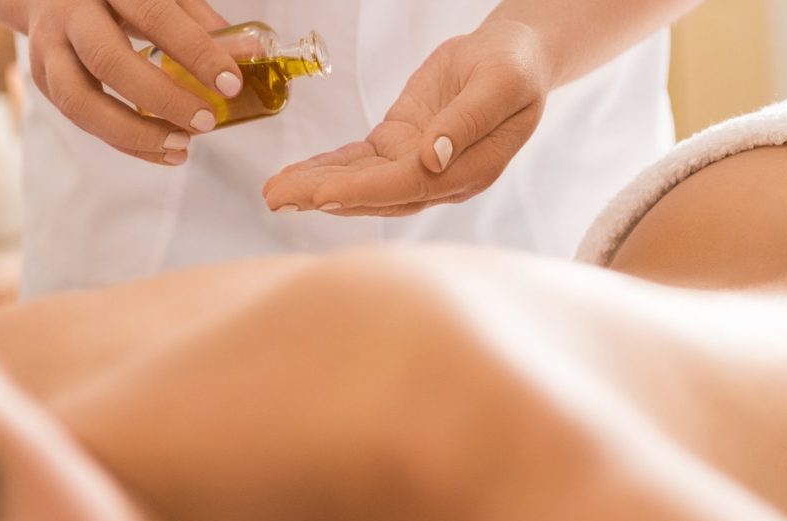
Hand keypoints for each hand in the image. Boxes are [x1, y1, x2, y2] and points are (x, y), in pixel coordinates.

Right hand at [22, 0, 241, 164]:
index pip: (154, 16)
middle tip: (205, 122)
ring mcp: (49, 48)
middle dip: (162, 99)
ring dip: (135, 133)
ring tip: (182, 147)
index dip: (195, 52)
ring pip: (81, 100)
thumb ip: (198, 22)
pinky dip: (124, 142)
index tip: (230, 83)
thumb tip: (244, 57)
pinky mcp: (42, 79)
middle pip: (109, 61)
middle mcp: (71, 14)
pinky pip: (81, 119)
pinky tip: (161, 150)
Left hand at [263, 20, 551, 215]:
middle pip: (376, 194)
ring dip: (316, 187)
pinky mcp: (399, 144)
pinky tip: (294, 174)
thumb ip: (468, 121)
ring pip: (361, 181)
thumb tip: (433, 158)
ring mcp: (417, 163)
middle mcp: (440, 177)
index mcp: (470, 170)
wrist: (514, 55)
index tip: (321, 196)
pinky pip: (358, 161)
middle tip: (276, 198)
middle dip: (324, 196)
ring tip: (272, 192)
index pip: (409, 186)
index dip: (364, 192)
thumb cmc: (513, 67)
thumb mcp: (499, 84)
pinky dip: (326, 167)